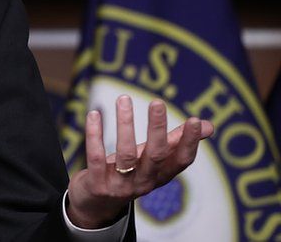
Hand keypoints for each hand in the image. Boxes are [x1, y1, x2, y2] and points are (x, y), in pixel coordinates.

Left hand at [66, 95, 213, 228]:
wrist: (96, 204)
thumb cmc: (129, 173)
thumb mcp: (152, 159)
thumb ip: (175, 142)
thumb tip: (208, 125)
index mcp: (160, 176)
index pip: (181, 161)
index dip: (189, 143)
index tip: (195, 120)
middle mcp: (144, 183)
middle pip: (155, 156)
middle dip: (157, 129)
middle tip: (158, 102)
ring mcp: (120, 186)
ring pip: (126, 154)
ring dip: (125, 124)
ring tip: (123, 98)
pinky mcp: (97, 185)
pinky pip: (96, 158)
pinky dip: (95, 135)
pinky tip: (94, 114)